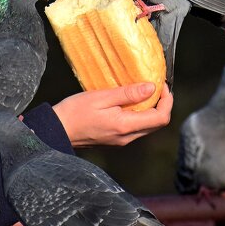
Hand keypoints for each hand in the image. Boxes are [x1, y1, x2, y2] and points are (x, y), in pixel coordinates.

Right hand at [53, 83, 173, 147]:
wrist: (56, 130)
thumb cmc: (75, 111)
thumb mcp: (102, 97)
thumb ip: (128, 93)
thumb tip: (152, 88)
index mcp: (125, 126)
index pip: (160, 118)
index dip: (167, 101)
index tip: (162, 85)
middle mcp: (127, 137)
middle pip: (157, 123)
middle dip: (161, 104)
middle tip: (155, 85)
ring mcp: (121, 140)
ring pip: (147, 126)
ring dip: (150, 108)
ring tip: (142, 90)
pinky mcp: (115, 139)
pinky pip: (136, 127)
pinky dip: (139, 113)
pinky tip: (129, 101)